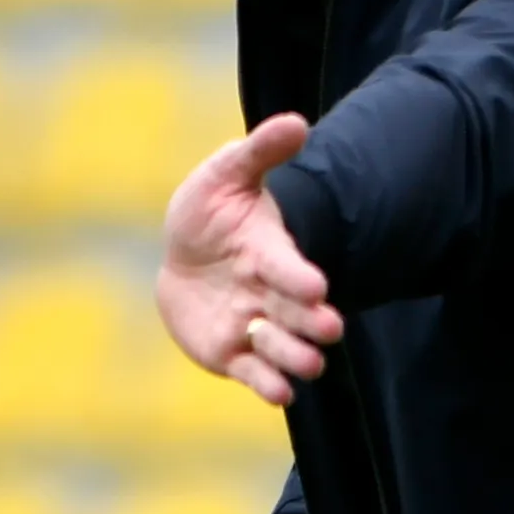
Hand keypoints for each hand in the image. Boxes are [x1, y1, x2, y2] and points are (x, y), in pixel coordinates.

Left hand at [158, 113, 344, 406]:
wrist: (183, 258)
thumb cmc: (210, 212)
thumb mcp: (226, 175)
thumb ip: (260, 152)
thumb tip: (297, 120)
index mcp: (269, 253)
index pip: (288, 267)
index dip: (300, 276)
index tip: (314, 286)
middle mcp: (269, 295)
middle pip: (297, 314)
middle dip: (313, 322)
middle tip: (330, 329)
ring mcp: (254, 328)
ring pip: (282, 347)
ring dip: (296, 357)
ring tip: (311, 367)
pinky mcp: (235, 355)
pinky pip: (255, 373)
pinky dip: (269, 384)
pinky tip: (280, 393)